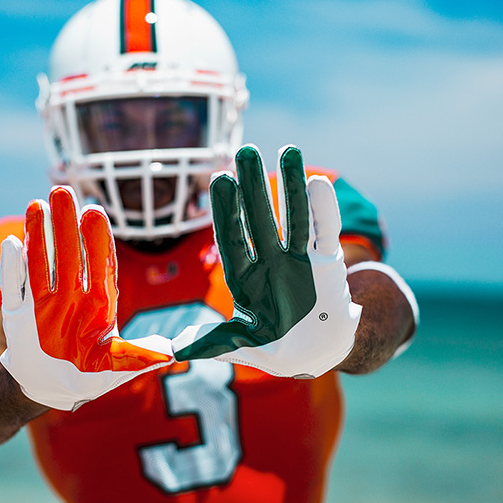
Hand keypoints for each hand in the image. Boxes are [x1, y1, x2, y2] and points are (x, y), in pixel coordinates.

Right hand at [0, 187, 172, 410]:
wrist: (52, 386)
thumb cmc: (90, 373)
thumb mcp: (115, 367)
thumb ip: (136, 358)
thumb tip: (170, 354)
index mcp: (98, 304)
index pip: (99, 265)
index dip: (97, 240)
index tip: (94, 213)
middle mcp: (72, 296)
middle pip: (69, 254)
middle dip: (66, 224)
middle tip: (63, 191)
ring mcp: (44, 302)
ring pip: (42, 263)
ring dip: (39, 234)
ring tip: (38, 203)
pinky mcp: (18, 313)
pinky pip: (15, 287)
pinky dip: (12, 268)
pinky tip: (13, 242)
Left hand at [172, 145, 361, 377]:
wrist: (318, 353)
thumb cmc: (276, 348)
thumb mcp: (245, 345)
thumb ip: (215, 343)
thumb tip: (174, 350)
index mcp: (245, 279)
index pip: (233, 239)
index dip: (227, 211)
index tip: (220, 180)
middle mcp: (270, 262)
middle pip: (260, 219)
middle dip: (254, 188)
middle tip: (246, 151)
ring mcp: (299, 259)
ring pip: (294, 217)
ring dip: (292, 186)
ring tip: (289, 149)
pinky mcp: (328, 263)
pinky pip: (325, 232)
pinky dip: (323, 210)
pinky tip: (317, 183)